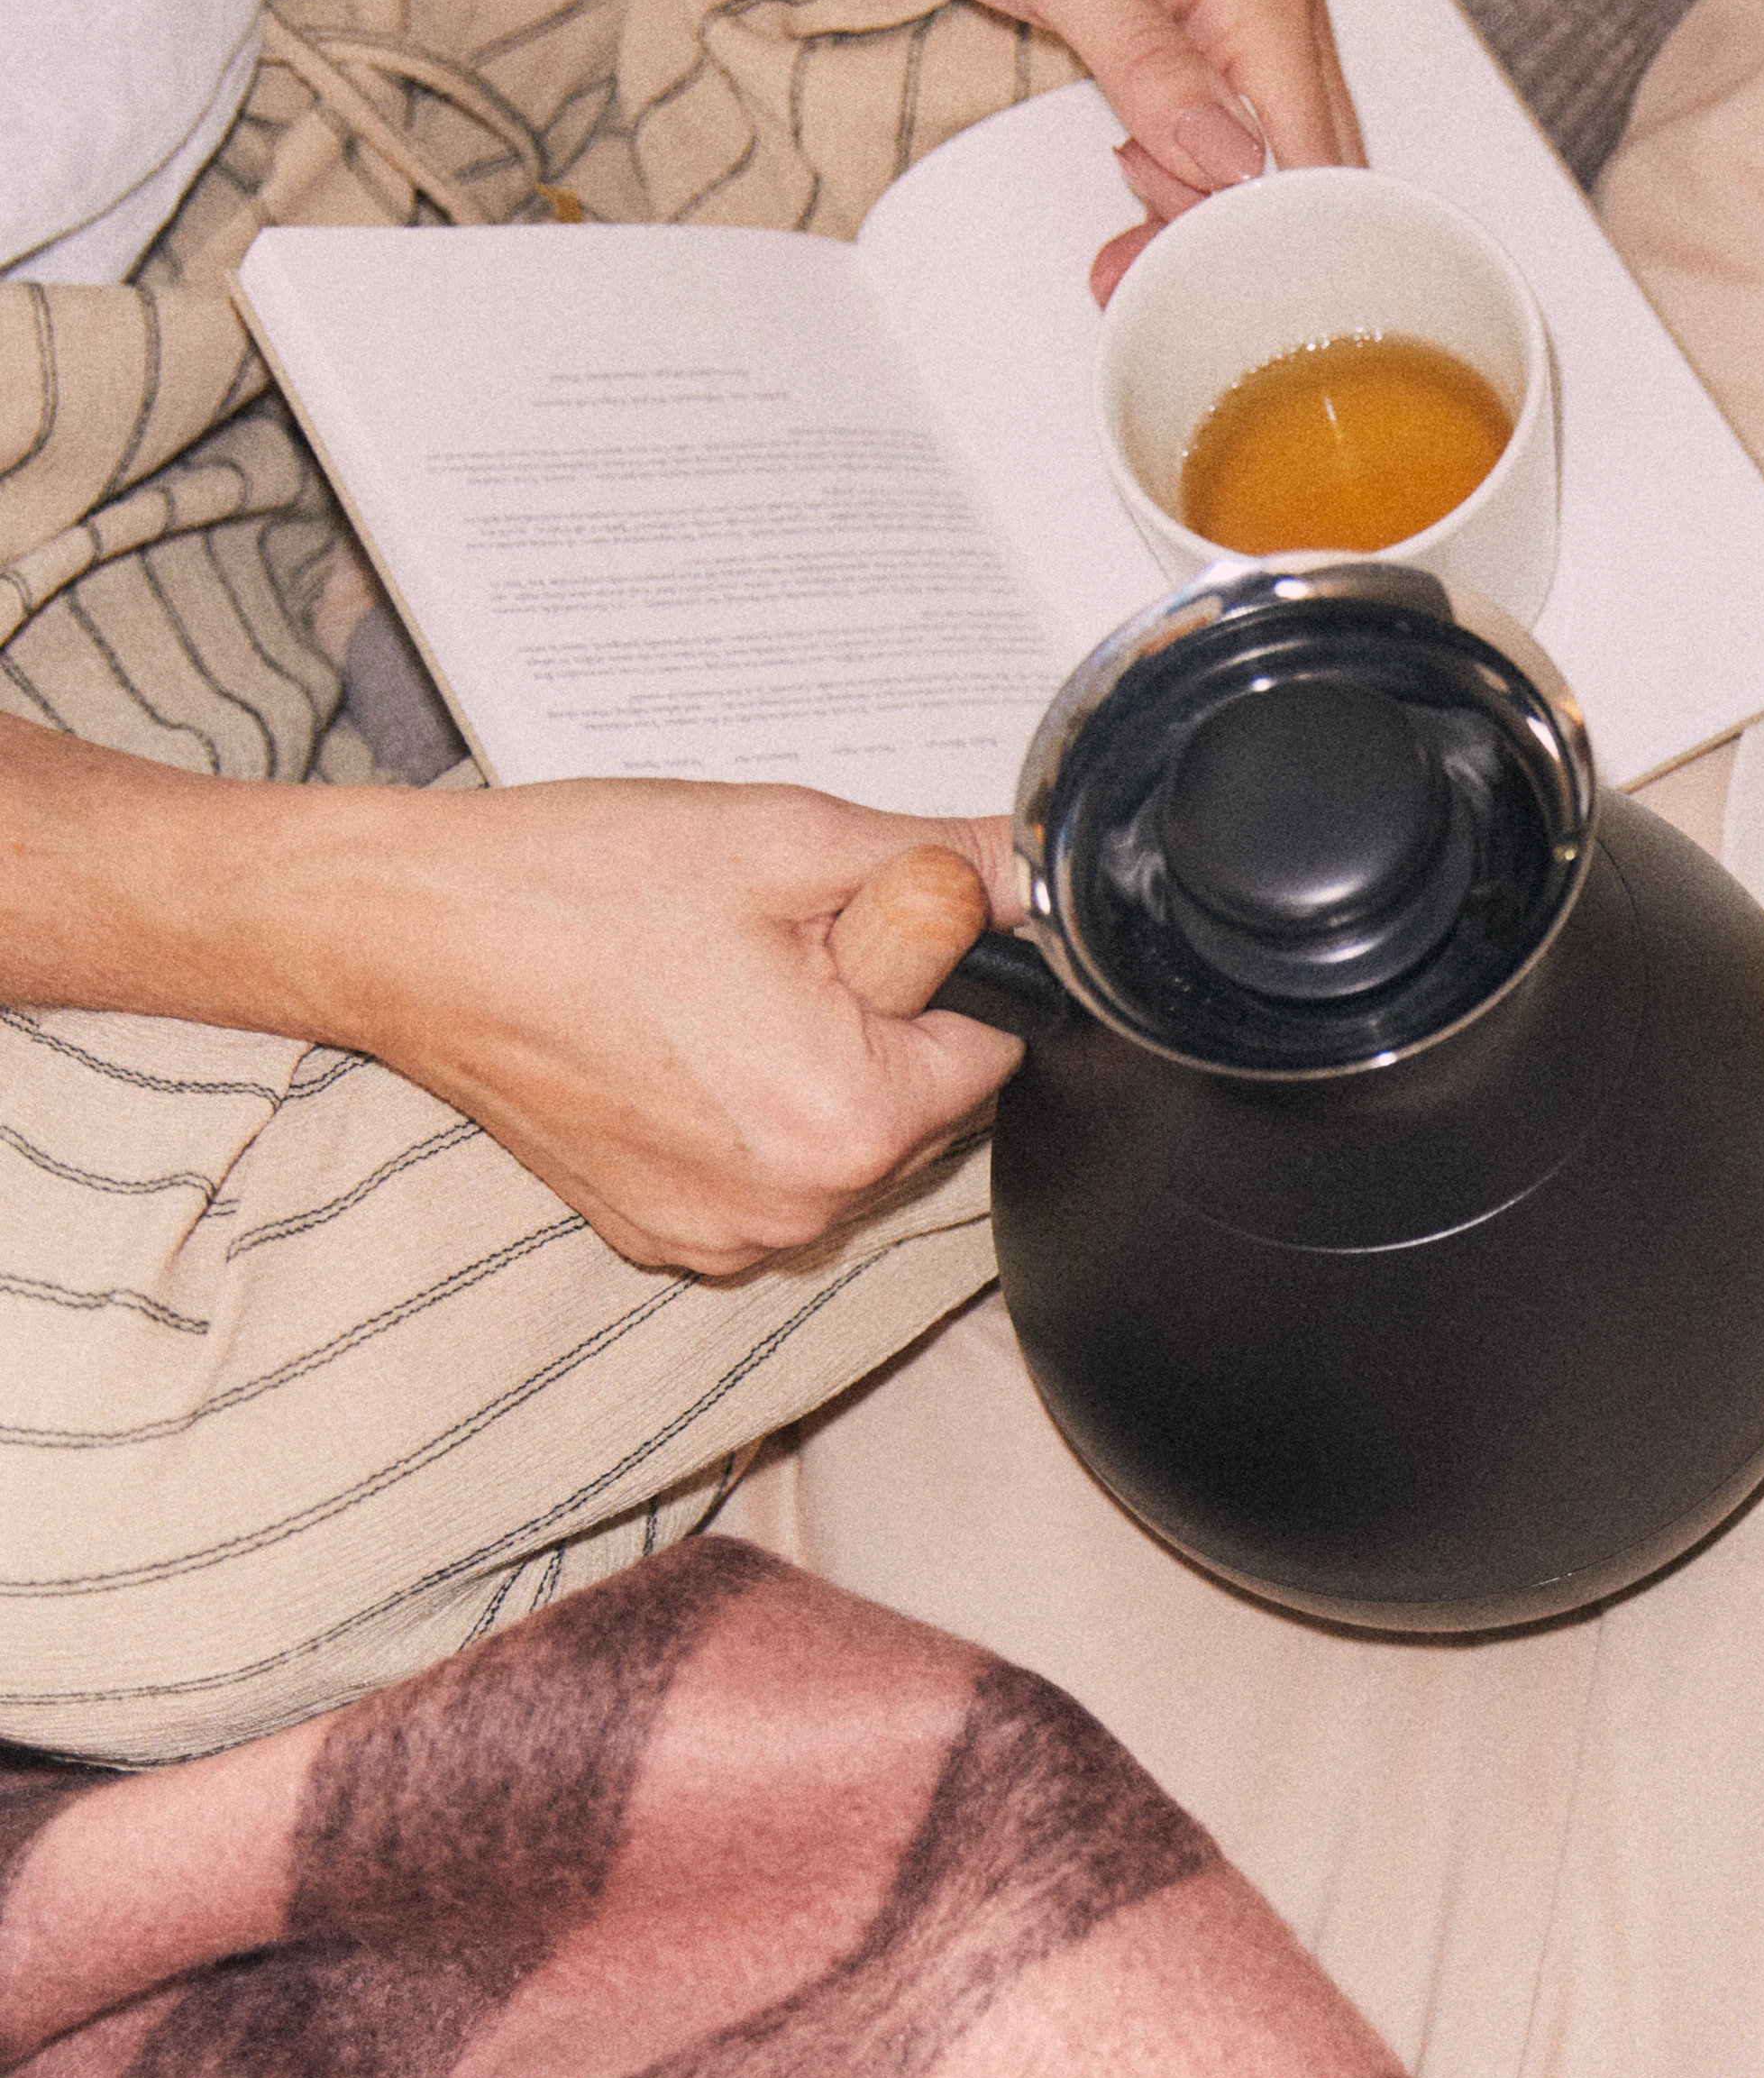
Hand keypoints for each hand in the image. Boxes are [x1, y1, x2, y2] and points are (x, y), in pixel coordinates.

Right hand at [0, 725, 1023, 1279]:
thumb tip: (1039, 879)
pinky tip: (670, 1040)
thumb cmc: (578, 883)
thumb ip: (940, 868)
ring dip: (811, 1063)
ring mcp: (727, 1236)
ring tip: (705, 986)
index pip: (993, 1040)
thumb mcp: (790, 841)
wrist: (411, 935)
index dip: (936, 961)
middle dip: (876, 1018)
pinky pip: (765, 1172)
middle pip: (921, 1103)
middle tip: (762, 943)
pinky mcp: (669, 1236)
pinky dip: (743, 1110)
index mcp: (847, 1118)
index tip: (848, 920)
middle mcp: (797, 1207)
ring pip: (842, 1138)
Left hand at [869, 0, 1360, 292]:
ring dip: (1195, 226)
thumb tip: (1230, 160)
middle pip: (1302, 174)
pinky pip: (1222, 151)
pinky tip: (1129, 198)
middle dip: (1230, 242)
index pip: (1311, 152)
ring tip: (1117, 243)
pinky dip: (1180, 195)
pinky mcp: (1202, 54)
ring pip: (1263, 174)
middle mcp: (1273, 13)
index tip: (1195, 278)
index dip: (1265, 233)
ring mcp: (1241, 35)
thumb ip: (1152, 65)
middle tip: (1135, 265)